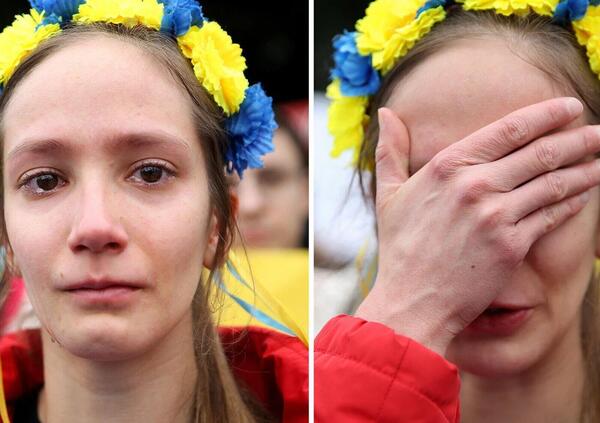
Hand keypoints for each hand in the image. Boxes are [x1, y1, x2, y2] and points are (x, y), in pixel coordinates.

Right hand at [355, 98, 599, 355]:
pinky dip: (572, 203)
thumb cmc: (400, 248)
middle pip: (540, 153)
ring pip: (553, 183)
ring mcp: (495, 215)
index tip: (569, 107)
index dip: (546, 115)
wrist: (411, 300)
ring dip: (585, 169)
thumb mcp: (389, 194)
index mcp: (447, 165)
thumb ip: (390, 150)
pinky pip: (550, 216)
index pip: (509, 129)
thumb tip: (384, 112)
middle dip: (578, 139)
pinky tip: (584, 195)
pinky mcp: (511, 245)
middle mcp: (475, 185)